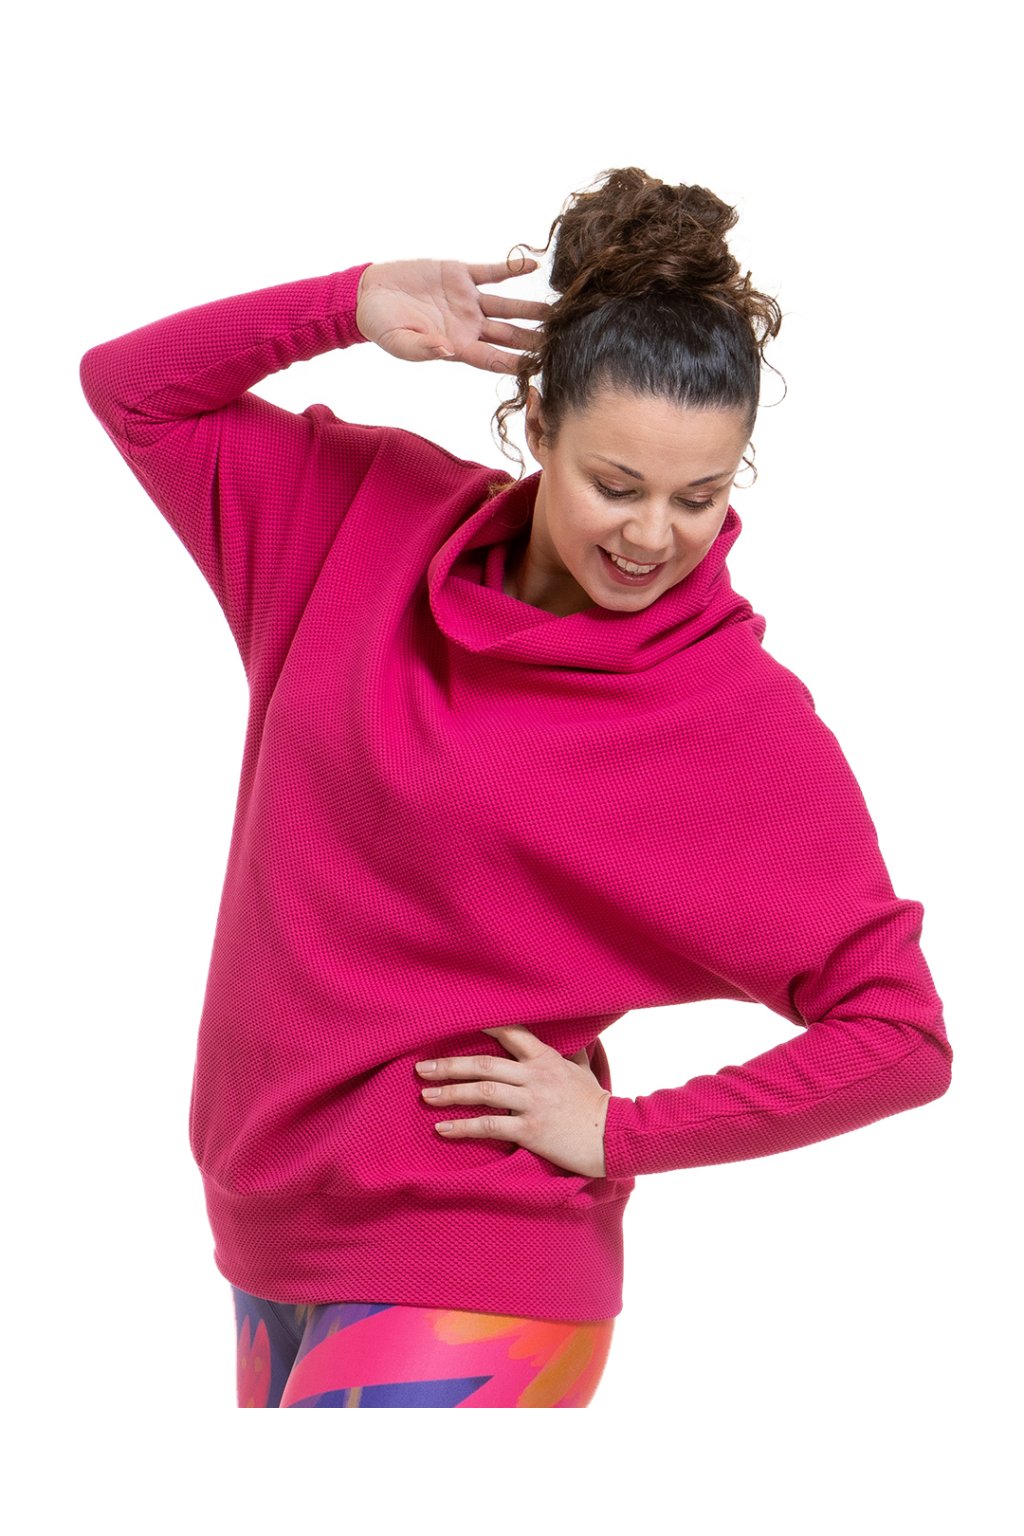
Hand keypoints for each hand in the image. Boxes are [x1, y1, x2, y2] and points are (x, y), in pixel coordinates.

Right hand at [355, 257, 550, 373]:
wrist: (370, 295)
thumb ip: (422, 348)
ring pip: (508, 307)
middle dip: (534, 340)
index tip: (539, 367)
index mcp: (457, 347)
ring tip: (557, 310)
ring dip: (531, 309)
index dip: (516, 364)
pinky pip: (492, 273)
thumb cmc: (382, 326)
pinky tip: (531, 267)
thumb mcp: (398, 342)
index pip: (494, 359)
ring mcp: (468, 301)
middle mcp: (469, 326)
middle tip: (563, 342)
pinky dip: (511, 269)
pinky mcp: (461, 275)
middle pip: (509, 336)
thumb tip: (446, 352)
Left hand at [415, 1025, 611, 1178]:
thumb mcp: (584, 1071)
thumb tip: (576, 1040)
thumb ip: (573, 1055)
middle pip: (484, 1065)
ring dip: (450, 1093)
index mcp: (546, 1059)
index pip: (511, 1034)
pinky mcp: (530, 1130)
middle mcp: (535, 1077)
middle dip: (450, 1066)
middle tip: (422, 1068)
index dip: (484, 1026)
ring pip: (483, 1093)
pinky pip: (490, 1126)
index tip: (455, 1022)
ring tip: (426, 1095)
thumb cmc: (597, 1104)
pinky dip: (463, 1126)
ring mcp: (532, 1103)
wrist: (616, 1135)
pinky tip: (443, 1128)